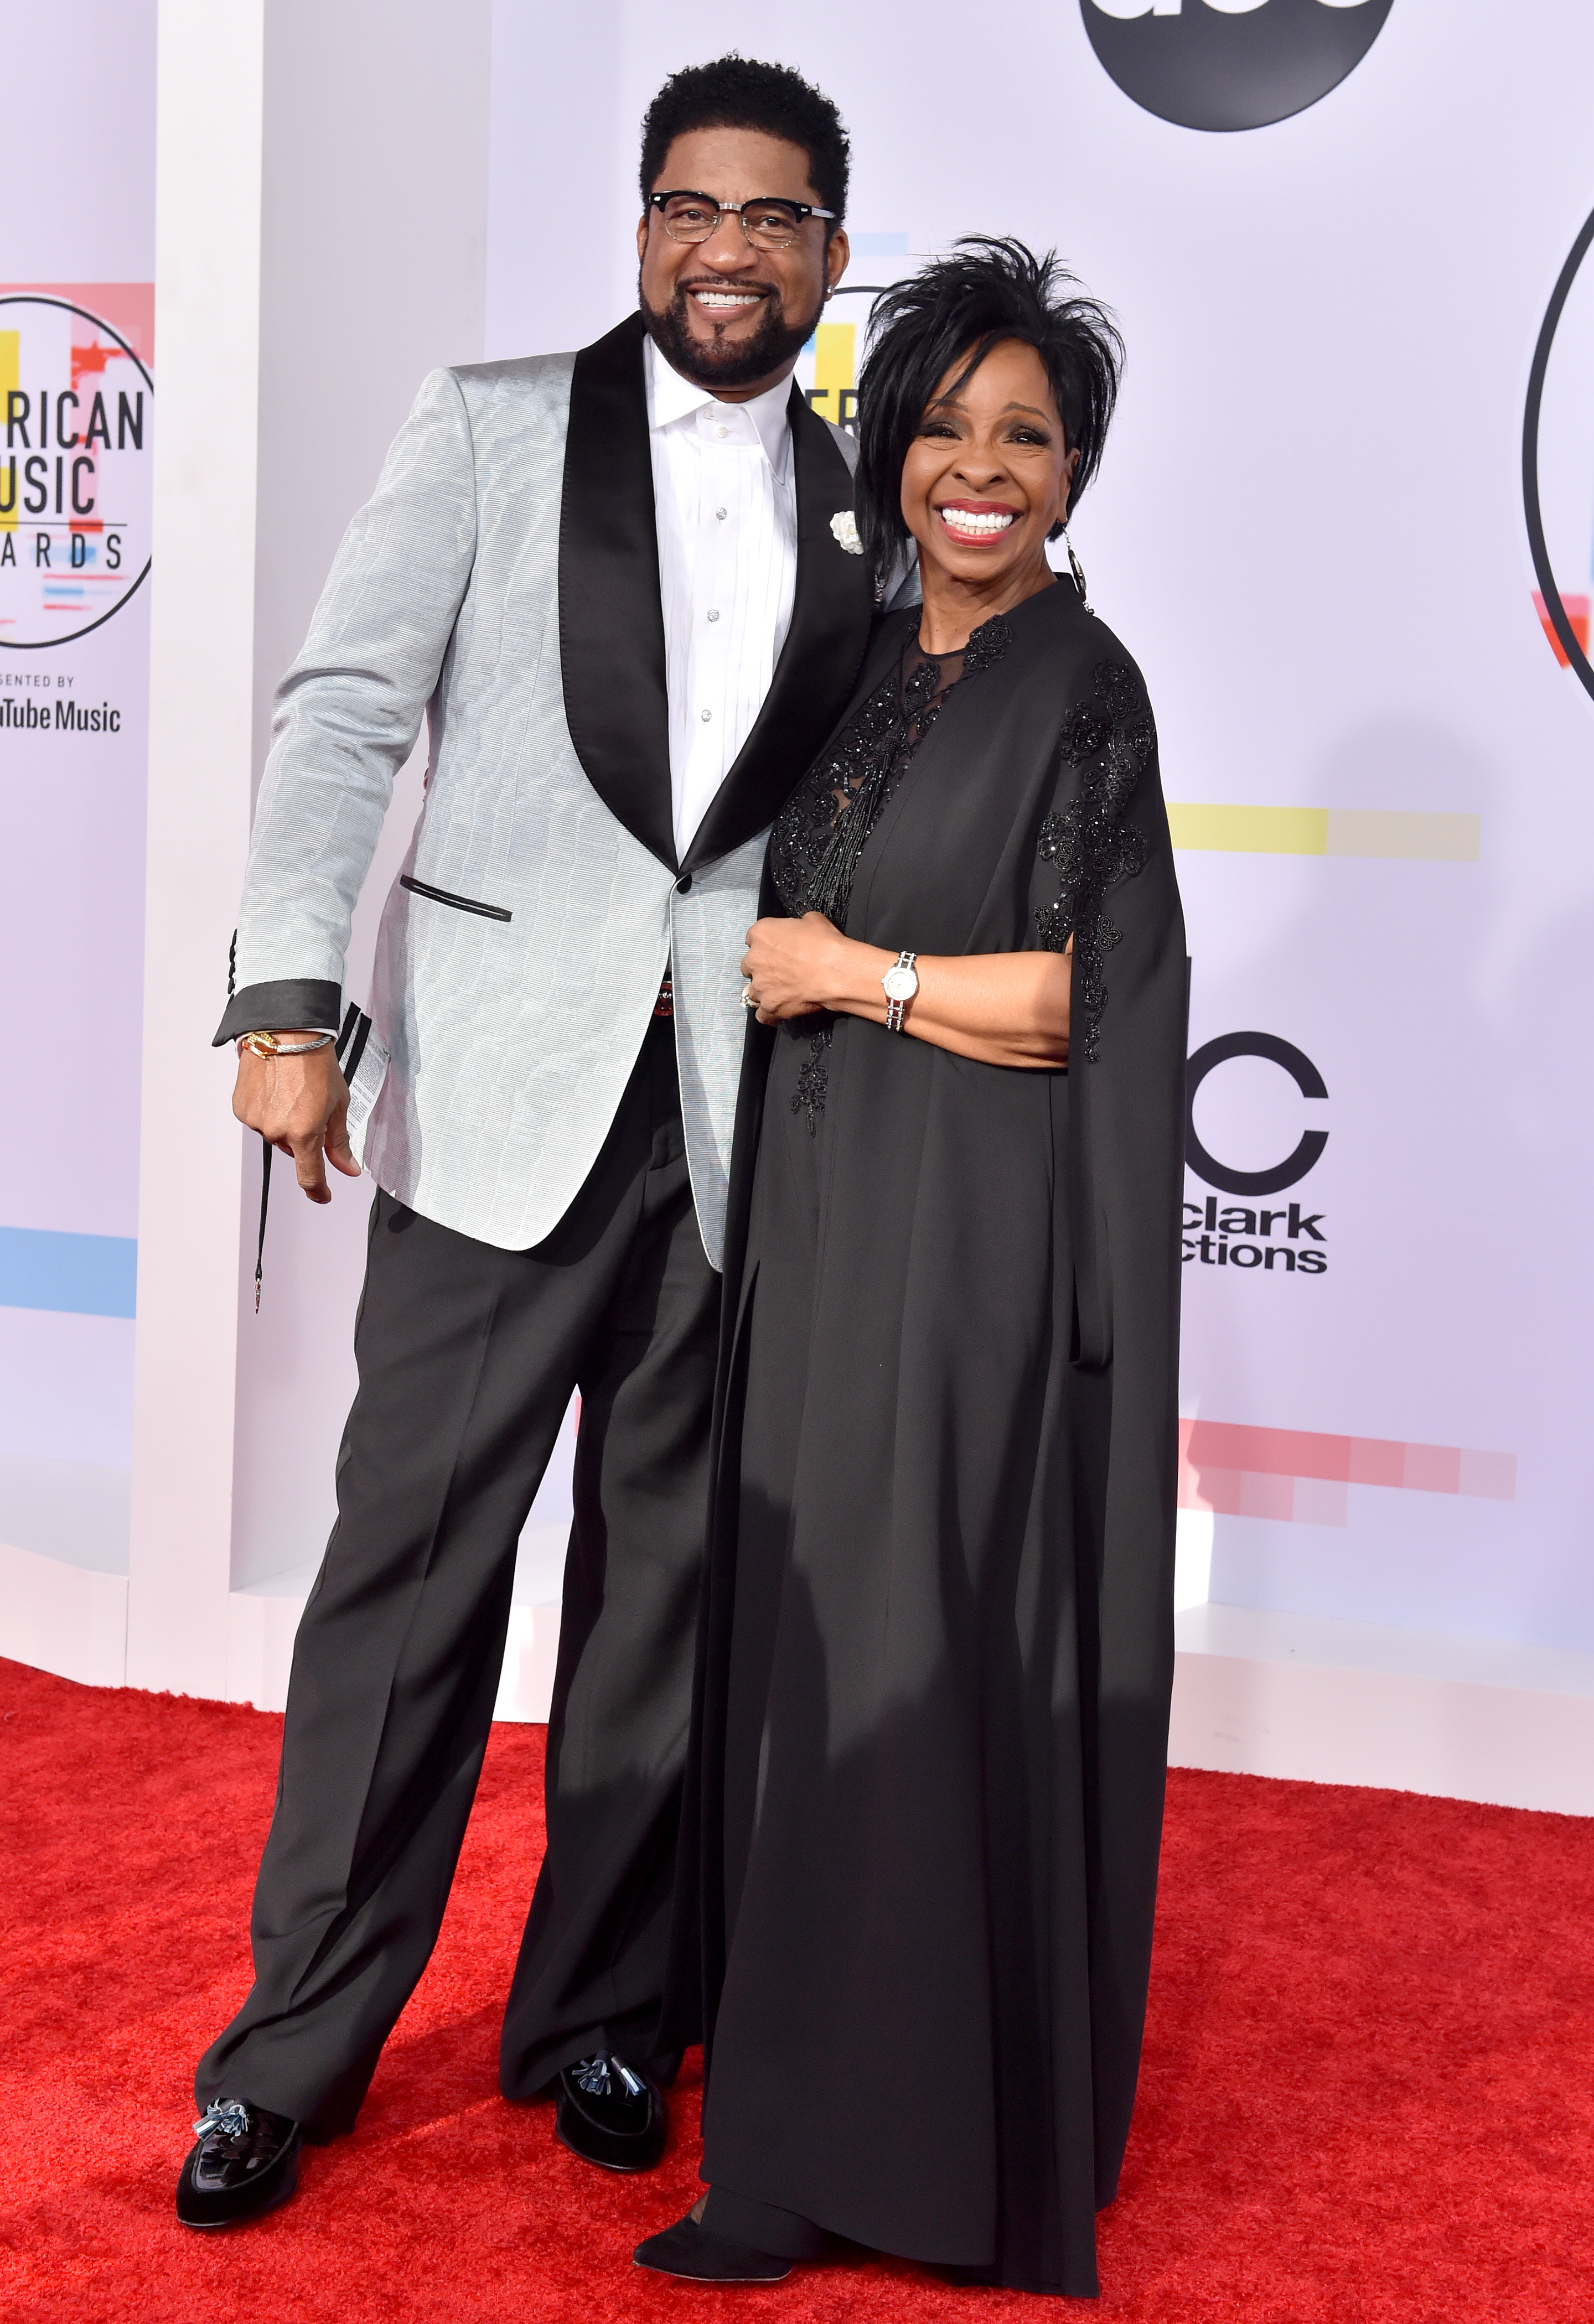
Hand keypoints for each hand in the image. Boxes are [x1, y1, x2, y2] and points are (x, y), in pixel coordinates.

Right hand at [233, 1038, 358, 1204]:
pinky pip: (259, 1120)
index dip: (318, 1190)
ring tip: (293, 1093)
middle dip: (305, 1137)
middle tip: (312, 1108)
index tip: (323, 1196)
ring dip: (285, 1123)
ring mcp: (256, 1120)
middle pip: (294, 1150)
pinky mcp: (241, 1108)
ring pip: (275, 1135)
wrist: (286, 1033)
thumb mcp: (338, 1104)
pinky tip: (276, 1090)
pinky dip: (268, 1111)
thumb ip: (339, 1142)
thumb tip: (347, 1168)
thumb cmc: (315, 1063)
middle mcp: (276, 1131)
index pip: (309, 1176)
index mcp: (303, 1133)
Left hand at [740, 912, 858, 1021]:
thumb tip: (802, 927)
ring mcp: (760, 985)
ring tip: (781, 991)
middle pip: (749, 965)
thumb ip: (799, 925)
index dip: (766, 945)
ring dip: (765, 991)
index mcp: (761, 933)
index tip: (775, 948)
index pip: (753, 938)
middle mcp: (755, 959)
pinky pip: (762, 1015)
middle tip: (780, 970)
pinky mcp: (770, 1006)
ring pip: (753, 991)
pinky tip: (778, 1011)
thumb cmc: (825, 946)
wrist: (835, 972)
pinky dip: (769, 1015)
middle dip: (762, 968)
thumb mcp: (813, 920)